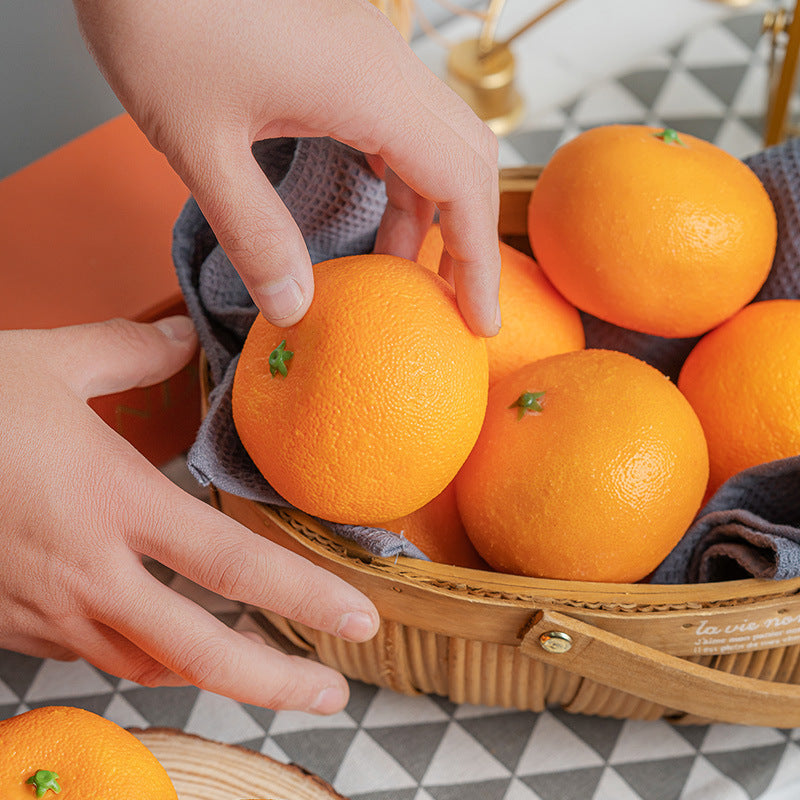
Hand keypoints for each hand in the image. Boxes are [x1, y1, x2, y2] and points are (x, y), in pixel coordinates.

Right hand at [0, 317, 377, 711]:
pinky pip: (91, 652)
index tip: (359, 621)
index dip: (306, 598)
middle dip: (274, 681)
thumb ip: (130, 351)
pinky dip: (138, 651)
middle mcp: (88, 572)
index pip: (234, 564)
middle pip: (199, 650)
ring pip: (146, 661)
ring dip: (206, 667)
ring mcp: (45, 609)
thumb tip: (182, 335)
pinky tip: (154, 635)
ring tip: (256, 666)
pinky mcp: (9, 624)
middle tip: (331, 696)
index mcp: (113, 504)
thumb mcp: (47, 362)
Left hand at [71, 0, 500, 334]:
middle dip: (467, 239)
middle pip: (468, 161)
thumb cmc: (158, 18)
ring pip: (438, 141)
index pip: (463, 184)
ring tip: (394, 267)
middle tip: (448, 302)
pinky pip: (403, 123)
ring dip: (429, 210)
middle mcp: (387, 66)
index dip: (479, 260)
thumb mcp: (199, 141)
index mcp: (369, 87)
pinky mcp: (346, 52)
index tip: (480, 319)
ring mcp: (370, 54)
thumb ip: (254, 233)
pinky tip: (376, 207)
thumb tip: (295, 308)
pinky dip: (402, 178)